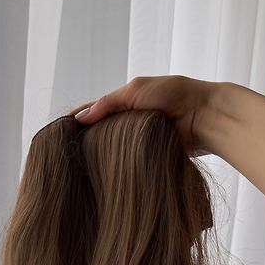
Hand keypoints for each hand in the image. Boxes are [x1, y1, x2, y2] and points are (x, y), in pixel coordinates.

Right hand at [71, 75, 217, 157]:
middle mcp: (130, 123)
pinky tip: (101, 173)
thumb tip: (79, 120)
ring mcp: (138, 142)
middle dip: (85, 140)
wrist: (204, 116)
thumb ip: (107, 103)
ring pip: (112, 151)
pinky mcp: (147, 158)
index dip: (79, 119)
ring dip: (98, 156)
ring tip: (77, 165)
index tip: (60, 129)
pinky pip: (126, 164)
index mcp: (126, 102)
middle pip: (101, 133)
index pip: (96, 111)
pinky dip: (115, 168)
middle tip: (65, 151)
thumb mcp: (135, 91)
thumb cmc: (174, 95)